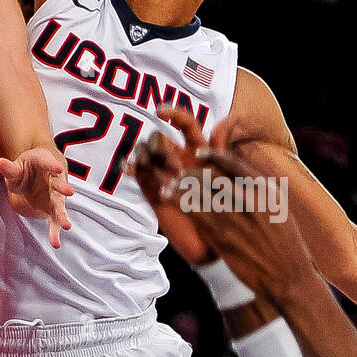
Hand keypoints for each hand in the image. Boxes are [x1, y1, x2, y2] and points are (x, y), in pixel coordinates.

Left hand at [0, 147, 72, 249]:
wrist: (37, 174)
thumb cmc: (26, 169)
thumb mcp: (16, 167)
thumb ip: (10, 168)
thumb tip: (0, 162)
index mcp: (44, 162)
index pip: (48, 162)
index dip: (52, 165)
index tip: (58, 168)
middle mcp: (54, 178)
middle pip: (59, 184)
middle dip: (63, 188)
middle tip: (69, 191)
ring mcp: (56, 194)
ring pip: (60, 204)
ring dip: (63, 214)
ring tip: (66, 225)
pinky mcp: (54, 207)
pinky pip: (54, 220)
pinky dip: (54, 231)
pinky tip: (55, 243)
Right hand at [129, 114, 214, 266]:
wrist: (211, 245)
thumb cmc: (225, 214)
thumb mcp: (228, 179)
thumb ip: (222, 152)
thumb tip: (227, 121)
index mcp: (199, 152)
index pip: (184, 123)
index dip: (172, 112)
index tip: (159, 112)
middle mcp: (179, 159)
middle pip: (160, 137)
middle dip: (161, 148)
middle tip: (173, 169)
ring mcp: (163, 173)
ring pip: (145, 151)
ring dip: (146, 157)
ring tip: (153, 174)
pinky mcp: (151, 189)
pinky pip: (136, 171)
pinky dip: (130, 166)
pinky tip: (128, 170)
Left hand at [172, 141, 315, 302]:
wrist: (289, 279)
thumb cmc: (284, 244)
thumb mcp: (278, 210)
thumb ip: (257, 191)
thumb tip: (230, 173)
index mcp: (267, 192)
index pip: (235, 165)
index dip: (214, 156)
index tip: (199, 153)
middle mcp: (251, 203)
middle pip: (212, 178)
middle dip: (191, 174)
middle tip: (179, 174)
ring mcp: (236, 222)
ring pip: (199, 195)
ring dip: (180, 188)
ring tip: (169, 186)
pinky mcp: (223, 240)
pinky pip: (196, 216)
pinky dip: (181, 205)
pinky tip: (171, 200)